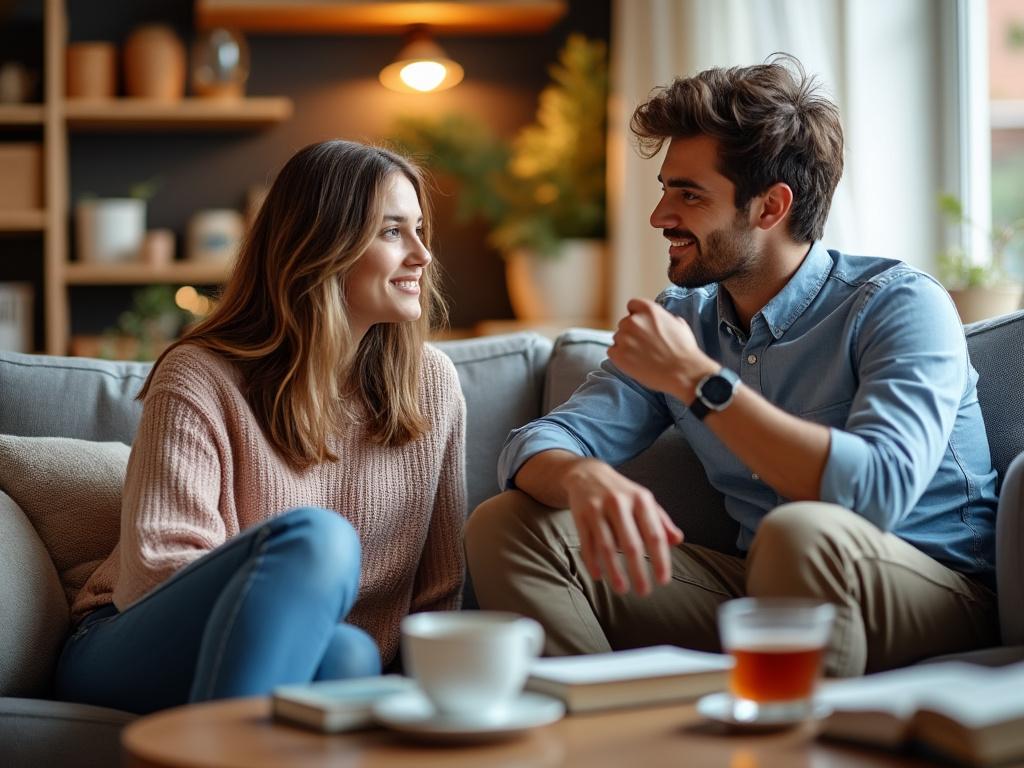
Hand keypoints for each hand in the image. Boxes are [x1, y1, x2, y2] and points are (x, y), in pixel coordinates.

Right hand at [563, 458, 683, 595]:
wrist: (587, 473)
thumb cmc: (622, 493)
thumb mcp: (644, 501)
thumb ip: (661, 521)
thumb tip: (678, 541)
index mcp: (641, 499)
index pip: (654, 535)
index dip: (660, 560)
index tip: (663, 581)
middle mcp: (619, 502)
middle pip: (631, 544)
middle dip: (638, 571)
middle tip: (644, 592)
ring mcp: (598, 508)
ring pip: (607, 547)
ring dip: (614, 571)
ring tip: (622, 590)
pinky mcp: (580, 514)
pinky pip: (587, 544)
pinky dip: (592, 562)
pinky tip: (598, 577)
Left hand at [608, 298, 715, 401]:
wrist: (683, 372)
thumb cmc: (683, 349)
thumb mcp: (677, 323)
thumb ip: (661, 316)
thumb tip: (655, 319)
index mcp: (648, 310)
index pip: (632, 305)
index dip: (637, 315)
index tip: (641, 324)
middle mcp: (633, 321)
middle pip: (625, 323)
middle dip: (632, 333)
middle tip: (645, 345)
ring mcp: (624, 338)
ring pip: (618, 338)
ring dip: (627, 345)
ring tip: (643, 356)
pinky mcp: (618, 355)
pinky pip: (613, 352)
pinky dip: (620, 357)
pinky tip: (635, 362)